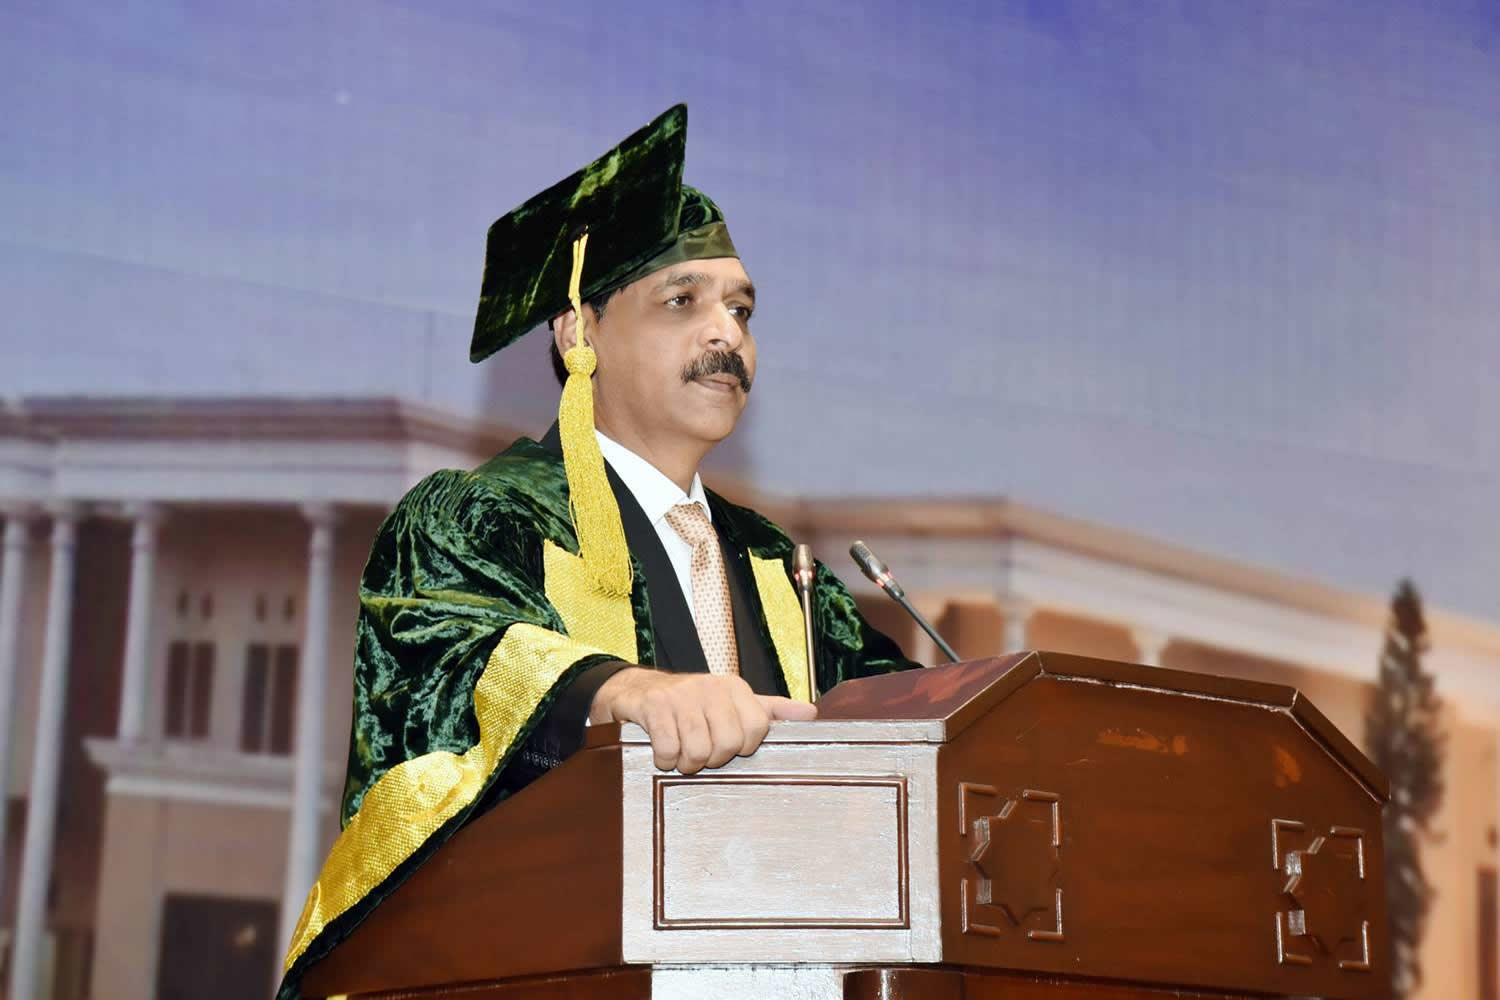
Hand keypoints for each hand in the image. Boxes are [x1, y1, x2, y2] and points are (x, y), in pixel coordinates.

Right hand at [589, 668, 816, 772]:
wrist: (635, 691)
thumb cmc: (689, 705)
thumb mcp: (732, 704)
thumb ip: (771, 711)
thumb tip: (811, 714)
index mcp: (734, 687)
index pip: (756, 731)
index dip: (741, 749)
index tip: (726, 747)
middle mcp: (710, 686)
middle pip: (728, 744)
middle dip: (713, 759)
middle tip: (700, 754)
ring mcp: (680, 694)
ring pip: (698, 751)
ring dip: (687, 763)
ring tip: (681, 754)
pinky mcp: (653, 705)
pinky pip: (669, 749)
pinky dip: (665, 759)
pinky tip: (662, 752)